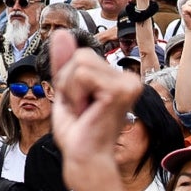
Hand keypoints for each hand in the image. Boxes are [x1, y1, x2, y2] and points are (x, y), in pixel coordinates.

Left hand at [49, 31, 143, 171]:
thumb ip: (65, 62)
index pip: (82, 55)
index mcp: (118, 79)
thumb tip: (62, 33)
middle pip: (81, 56)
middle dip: (69, 83)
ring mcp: (128, 84)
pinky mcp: (121, 91)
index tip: (80, 104)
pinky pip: (82, 74)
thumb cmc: (80, 133)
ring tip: (84, 111)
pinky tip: (87, 111)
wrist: (84, 157)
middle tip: (81, 108)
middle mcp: (129, 79)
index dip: (69, 79)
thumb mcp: (66, 90)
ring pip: (80, 64)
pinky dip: (75, 94)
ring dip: (71, 90)